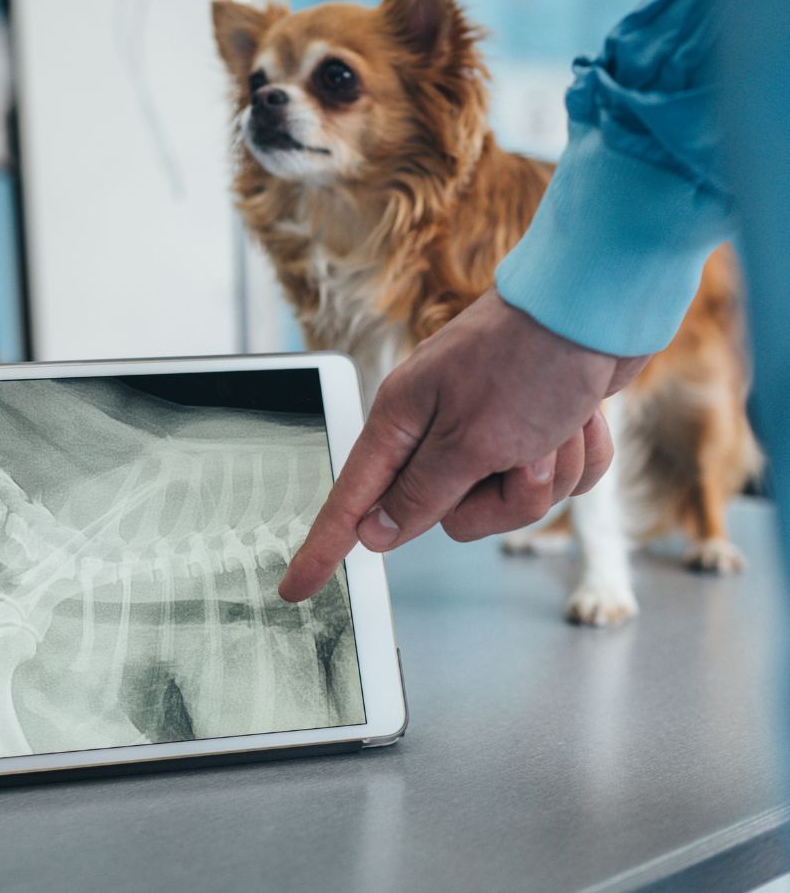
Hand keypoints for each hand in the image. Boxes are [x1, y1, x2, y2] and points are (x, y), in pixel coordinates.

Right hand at [279, 289, 646, 601]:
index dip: (324, 548)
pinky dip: (577, 457)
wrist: (598, 303)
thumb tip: (374, 533)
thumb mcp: (470, 440)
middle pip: (452, 515)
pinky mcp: (535, 430)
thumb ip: (419, 495)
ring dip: (549, 472)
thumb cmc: (529, 360)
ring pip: (511, 502)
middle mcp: (438, 429)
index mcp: (403, 422)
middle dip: (503, 498)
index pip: (352, 502)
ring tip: (559, 425)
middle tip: (524, 454)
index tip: (295, 589)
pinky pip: (555, 481)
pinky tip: (581, 420)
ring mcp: (488, 429)